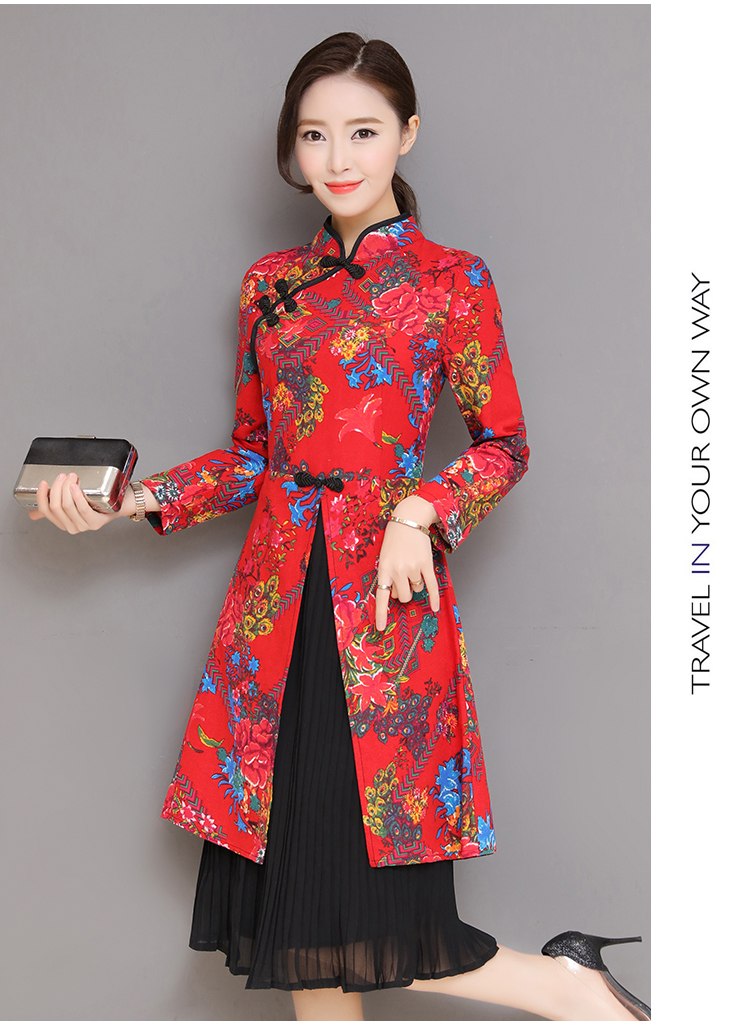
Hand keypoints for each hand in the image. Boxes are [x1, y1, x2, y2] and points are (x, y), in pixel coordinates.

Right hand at [30, 472, 124, 533]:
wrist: (118, 504)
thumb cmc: (94, 501)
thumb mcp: (72, 502)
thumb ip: (54, 505)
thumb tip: (32, 514)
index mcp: (62, 522)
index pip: (45, 511)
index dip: (41, 496)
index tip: (43, 483)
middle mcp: (71, 527)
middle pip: (56, 507)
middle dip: (57, 488)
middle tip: (63, 476)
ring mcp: (84, 526)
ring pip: (68, 507)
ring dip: (67, 489)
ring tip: (71, 477)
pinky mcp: (95, 523)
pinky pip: (82, 509)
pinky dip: (77, 497)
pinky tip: (75, 488)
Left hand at [375, 496, 439, 631]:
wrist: (409, 519)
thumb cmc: (395, 539)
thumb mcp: (385, 557)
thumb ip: (388, 576)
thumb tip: (395, 596)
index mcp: (384, 569)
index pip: (381, 596)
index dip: (381, 613)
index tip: (381, 628)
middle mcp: (398, 570)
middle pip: (402, 596)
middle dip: (404, 591)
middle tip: (403, 578)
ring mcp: (412, 568)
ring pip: (416, 590)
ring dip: (416, 584)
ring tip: (412, 566)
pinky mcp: (426, 565)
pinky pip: (431, 586)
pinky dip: (433, 598)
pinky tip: (435, 608)